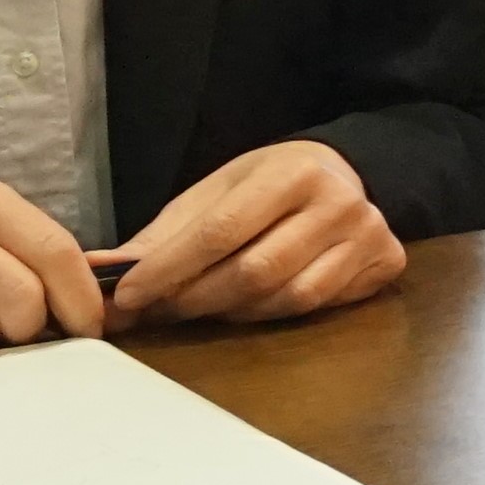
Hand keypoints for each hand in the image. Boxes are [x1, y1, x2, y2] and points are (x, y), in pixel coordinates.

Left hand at [106, 141, 404, 327]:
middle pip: (254, 270)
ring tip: (200, 306)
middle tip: (155, 310)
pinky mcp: (385, 263)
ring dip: (231, 312)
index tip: (127, 295)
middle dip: (194, 298)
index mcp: (292, 171)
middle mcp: (339, 201)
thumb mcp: (217, 192)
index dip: (169, 268)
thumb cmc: (270, 183)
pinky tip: (249, 305)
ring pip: (286, 297)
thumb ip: (164, 235)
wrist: (346, 172)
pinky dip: (272, 314)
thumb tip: (99, 271)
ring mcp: (367, 235)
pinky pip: (317, 307)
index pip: (221, 230)